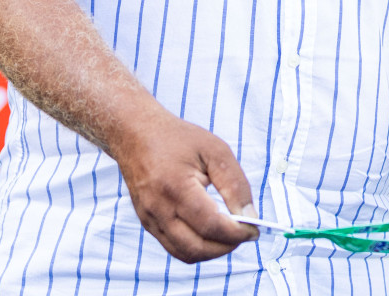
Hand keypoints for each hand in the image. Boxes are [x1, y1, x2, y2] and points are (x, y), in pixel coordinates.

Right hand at [111, 107, 257, 262]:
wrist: (135, 134)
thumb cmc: (176, 138)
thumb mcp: (214, 150)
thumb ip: (235, 184)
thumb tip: (250, 215)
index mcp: (176, 187)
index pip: (211, 226)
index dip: (237, 233)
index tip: (254, 229)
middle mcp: (159, 209)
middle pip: (197, 248)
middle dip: (227, 247)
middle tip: (244, 233)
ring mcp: (150, 219)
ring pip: (185, 254)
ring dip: (212, 251)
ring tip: (228, 234)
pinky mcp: (148, 223)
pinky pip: (174, 247)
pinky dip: (196, 247)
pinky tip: (209, 232)